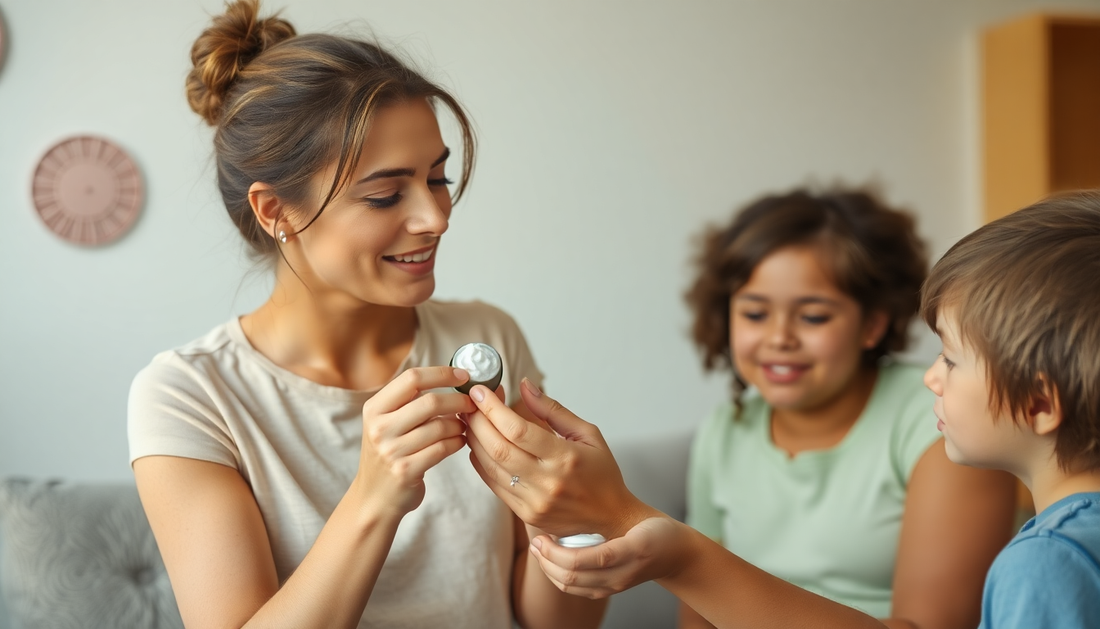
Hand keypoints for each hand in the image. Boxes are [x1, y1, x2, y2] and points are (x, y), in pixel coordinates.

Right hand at [357, 366, 474, 516]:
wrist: (374, 498)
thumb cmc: (389, 454)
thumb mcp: (386, 423)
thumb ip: (409, 402)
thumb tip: (454, 379)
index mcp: (374, 408)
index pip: (412, 378)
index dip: (442, 373)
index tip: (464, 376)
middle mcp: (379, 427)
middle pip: (430, 401)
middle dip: (458, 401)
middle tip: (473, 403)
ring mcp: (391, 450)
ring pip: (440, 426)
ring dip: (460, 424)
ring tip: (464, 426)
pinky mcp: (406, 470)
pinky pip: (442, 448)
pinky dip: (457, 442)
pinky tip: (460, 441)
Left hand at [465, 378, 657, 537]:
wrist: (611, 516)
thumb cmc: (602, 473)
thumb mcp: (587, 434)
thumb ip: (552, 410)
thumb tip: (524, 385)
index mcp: (565, 457)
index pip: (517, 429)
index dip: (493, 408)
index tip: (481, 391)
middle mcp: (548, 482)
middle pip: (498, 448)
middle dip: (477, 421)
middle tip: (470, 404)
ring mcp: (535, 502)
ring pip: (491, 467)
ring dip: (474, 441)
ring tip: (470, 421)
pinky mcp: (526, 514)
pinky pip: (493, 485)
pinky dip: (480, 463)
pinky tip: (478, 446)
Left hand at [528, 516, 687, 598]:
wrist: (678, 555)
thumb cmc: (659, 532)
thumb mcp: (642, 522)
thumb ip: (616, 520)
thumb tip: (577, 503)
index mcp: (626, 555)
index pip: (581, 561)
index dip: (554, 551)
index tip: (541, 536)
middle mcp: (617, 576)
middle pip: (571, 577)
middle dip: (546, 561)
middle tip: (535, 542)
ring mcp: (612, 586)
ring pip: (570, 586)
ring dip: (549, 570)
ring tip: (538, 550)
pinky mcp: (609, 589)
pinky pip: (577, 589)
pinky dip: (559, 577)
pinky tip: (551, 561)